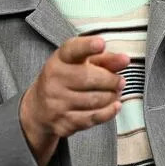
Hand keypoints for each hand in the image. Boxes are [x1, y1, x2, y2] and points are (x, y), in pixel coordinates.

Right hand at [20, 36, 129, 165]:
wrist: (39, 108)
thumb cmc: (67, 78)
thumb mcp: (81, 63)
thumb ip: (105, 59)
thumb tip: (125, 60)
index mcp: (59, 59)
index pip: (73, 50)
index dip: (87, 46)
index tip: (101, 43)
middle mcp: (54, 79)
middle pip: (89, 78)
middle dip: (110, 80)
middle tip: (120, 81)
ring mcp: (57, 102)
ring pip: (93, 100)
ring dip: (111, 96)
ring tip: (116, 93)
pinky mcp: (63, 122)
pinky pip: (92, 118)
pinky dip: (109, 112)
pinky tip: (115, 106)